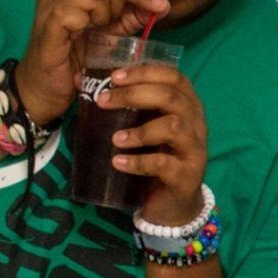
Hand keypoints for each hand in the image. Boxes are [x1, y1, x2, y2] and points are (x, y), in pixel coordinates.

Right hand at [13, 0, 170, 127]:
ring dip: (105, 15)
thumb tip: (162, 4)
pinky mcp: (48, 22)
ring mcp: (50, 2)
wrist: (46, 88)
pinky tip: (86, 37)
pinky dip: (88, 24)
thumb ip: (133, 15)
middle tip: (113, 28)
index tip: (159, 7)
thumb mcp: (111, 33)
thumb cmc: (76, 60)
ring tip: (98, 33)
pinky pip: (75, 12)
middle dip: (122, 5)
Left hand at [95, 61, 208, 227]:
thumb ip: (124, 106)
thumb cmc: (156, 158)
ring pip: (174, 127)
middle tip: (103, 101)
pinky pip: (164, 164)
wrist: (173, 205)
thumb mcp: (143, 127)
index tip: (114, 77)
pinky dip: (139, 162)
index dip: (145, 72)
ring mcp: (195, 150)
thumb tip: (81, 81)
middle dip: (134, 95)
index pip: (174, 77)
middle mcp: (196, 124)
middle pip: (171, 97)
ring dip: (140, 131)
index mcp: (187, 106)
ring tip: (115, 139)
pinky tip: (119, 163)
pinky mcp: (188, 176)